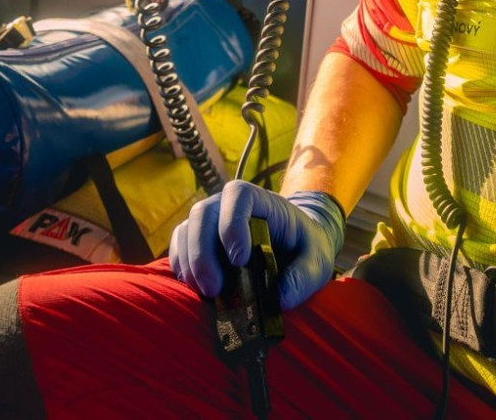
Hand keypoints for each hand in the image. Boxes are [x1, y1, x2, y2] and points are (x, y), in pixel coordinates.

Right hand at [167, 180, 345, 311]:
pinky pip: (179, 247)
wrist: (295, 247)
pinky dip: (182, 267)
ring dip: (190, 263)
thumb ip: (304, 277)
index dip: (232, 223)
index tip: (240, 260)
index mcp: (260, 200)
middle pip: (203, 213)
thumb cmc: (305, 248)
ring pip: (186, 229)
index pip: (237, 195)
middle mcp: (228, 205)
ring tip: (205, 293)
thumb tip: (280, 299)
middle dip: (203, 252)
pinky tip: (194, 288)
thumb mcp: (317, 261)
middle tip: (214, 289)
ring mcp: (210, 221)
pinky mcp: (198, 240)